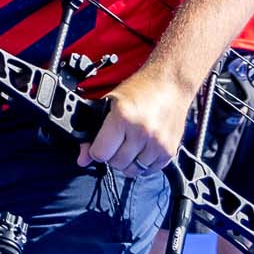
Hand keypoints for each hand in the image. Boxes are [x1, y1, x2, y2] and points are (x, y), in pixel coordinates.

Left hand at [77, 71, 191, 175]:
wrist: (171, 82)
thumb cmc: (140, 89)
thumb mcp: (109, 103)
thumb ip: (93, 131)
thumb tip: (83, 159)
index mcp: (123, 117)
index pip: (101, 153)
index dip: (96, 150)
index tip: (100, 144)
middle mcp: (141, 132)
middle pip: (117, 163)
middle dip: (112, 155)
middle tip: (116, 142)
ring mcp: (157, 143)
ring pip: (133, 170)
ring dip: (128, 161)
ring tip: (130, 145)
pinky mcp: (169, 150)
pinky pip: (150, 170)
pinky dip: (144, 164)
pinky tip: (142, 149)